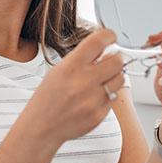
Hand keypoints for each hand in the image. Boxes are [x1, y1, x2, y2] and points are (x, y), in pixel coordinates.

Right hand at [21, 29, 125, 145]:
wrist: (41, 126)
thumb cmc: (48, 97)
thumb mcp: (58, 71)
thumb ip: (80, 59)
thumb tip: (104, 48)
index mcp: (71, 66)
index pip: (99, 41)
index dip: (109, 35)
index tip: (110, 37)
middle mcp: (83, 81)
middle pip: (117, 60)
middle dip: (115, 58)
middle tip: (109, 61)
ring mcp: (93, 99)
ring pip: (120, 78)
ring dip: (113, 77)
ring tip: (101, 81)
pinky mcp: (99, 114)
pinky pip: (113, 98)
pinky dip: (106, 95)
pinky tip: (92, 98)